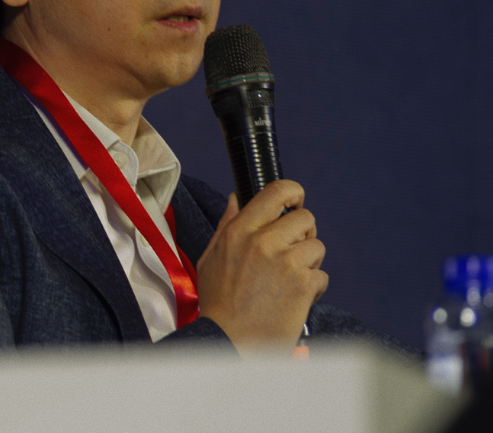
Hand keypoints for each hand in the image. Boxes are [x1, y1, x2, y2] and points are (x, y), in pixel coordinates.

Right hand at [194, 180, 327, 353]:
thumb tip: (237, 198)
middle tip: (294, 250)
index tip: (296, 201)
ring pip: (317, 246)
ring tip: (292, 279)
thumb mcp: (211, 258)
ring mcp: (286, 263)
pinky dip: (313, 288)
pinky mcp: (303, 285)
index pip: (276, 192)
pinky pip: (322, 276)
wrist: (228, 341)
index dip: (293, 192)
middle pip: (305, 218)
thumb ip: (227, 225)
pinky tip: (295, 299)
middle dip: (304, 233)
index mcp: (239, 231)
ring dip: (310, 262)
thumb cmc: (217, 302)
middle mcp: (264, 241)